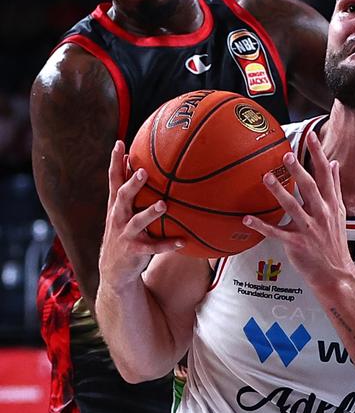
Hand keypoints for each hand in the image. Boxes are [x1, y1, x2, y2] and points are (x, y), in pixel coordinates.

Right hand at [98, 141, 183, 290]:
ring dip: (150, 213)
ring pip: (136, 222)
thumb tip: (141, 164)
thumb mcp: (123, 212)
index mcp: (116, 205)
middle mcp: (117, 217)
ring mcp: (125, 234)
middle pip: (122, 197)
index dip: (115, 162)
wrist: (114, 269)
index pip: (114, 180)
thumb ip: (131, 192)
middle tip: (143, 171)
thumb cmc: (124, 232)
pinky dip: (167, 244)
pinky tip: (182, 242)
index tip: (119, 143)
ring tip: (163, 205)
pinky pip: (153, 247)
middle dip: (132, 184)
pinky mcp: (134, 251)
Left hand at [244, 132, 352, 287]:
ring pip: (292, 207)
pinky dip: (261, 226)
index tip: (311, 136)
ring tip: (267, 177)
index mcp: (330, 204)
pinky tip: (247, 219)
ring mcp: (309, 229)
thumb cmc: (334, 241)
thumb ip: (334, 186)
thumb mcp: (339, 212)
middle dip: (299, 172)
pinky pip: (276, 233)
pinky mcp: (296, 244)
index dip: (318, 154)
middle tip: (287, 156)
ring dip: (279, 192)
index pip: (325, 175)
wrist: (336, 273)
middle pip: (310, 188)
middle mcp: (321, 214)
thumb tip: (334, 163)